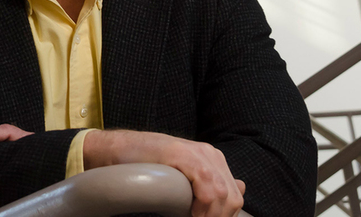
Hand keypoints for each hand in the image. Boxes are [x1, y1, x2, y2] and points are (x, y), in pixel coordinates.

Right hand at [84, 130, 244, 216]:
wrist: (117, 149)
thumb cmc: (145, 165)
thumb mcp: (184, 173)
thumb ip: (211, 179)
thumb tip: (242, 186)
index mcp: (213, 158)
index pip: (235, 194)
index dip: (223, 215)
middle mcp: (211, 154)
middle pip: (233, 197)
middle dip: (219, 216)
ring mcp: (198, 153)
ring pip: (223, 195)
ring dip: (211, 215)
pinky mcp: (184, 156)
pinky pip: (208, 188)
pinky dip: (203, 207)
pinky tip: (190, 212)